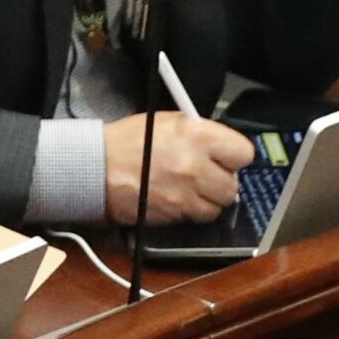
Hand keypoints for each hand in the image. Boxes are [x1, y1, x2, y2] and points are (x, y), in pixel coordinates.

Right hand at [101, 112, 252, 226]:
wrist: (94, 167)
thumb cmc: (127, 141)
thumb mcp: (166, 121)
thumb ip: (198, 132)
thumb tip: (220, 145)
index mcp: (197, 136)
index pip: (244, 153)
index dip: (234, 156)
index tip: (226, 156)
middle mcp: (195, 167)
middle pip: (232, 185)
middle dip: (220, 180)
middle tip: (205, 173)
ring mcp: (185, 194)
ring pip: (217, 206)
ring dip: (206, 199)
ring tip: (188, 188)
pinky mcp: (173, 215)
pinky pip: (195, 217)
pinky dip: (189, 210)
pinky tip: (175, 197)